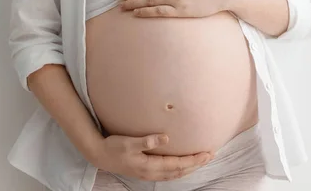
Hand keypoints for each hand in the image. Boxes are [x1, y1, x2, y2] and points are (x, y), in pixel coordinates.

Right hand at [90, 132, 214, 180]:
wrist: (100, 155)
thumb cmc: (113, 147)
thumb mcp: (129, 142)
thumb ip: (147, 140)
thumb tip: (165, 137)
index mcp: (149, 165)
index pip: (178, 164)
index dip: (193, 160)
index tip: (206, 153)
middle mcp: (151, 172)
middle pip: (179, 171)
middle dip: (196, 164)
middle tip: (211, 155)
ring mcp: (148, 173)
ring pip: (175, 173)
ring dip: (189, 167)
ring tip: (201, 160)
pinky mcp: (146, 170)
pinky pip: (168, 173)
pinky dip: (179, 169)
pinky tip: (183, 165)